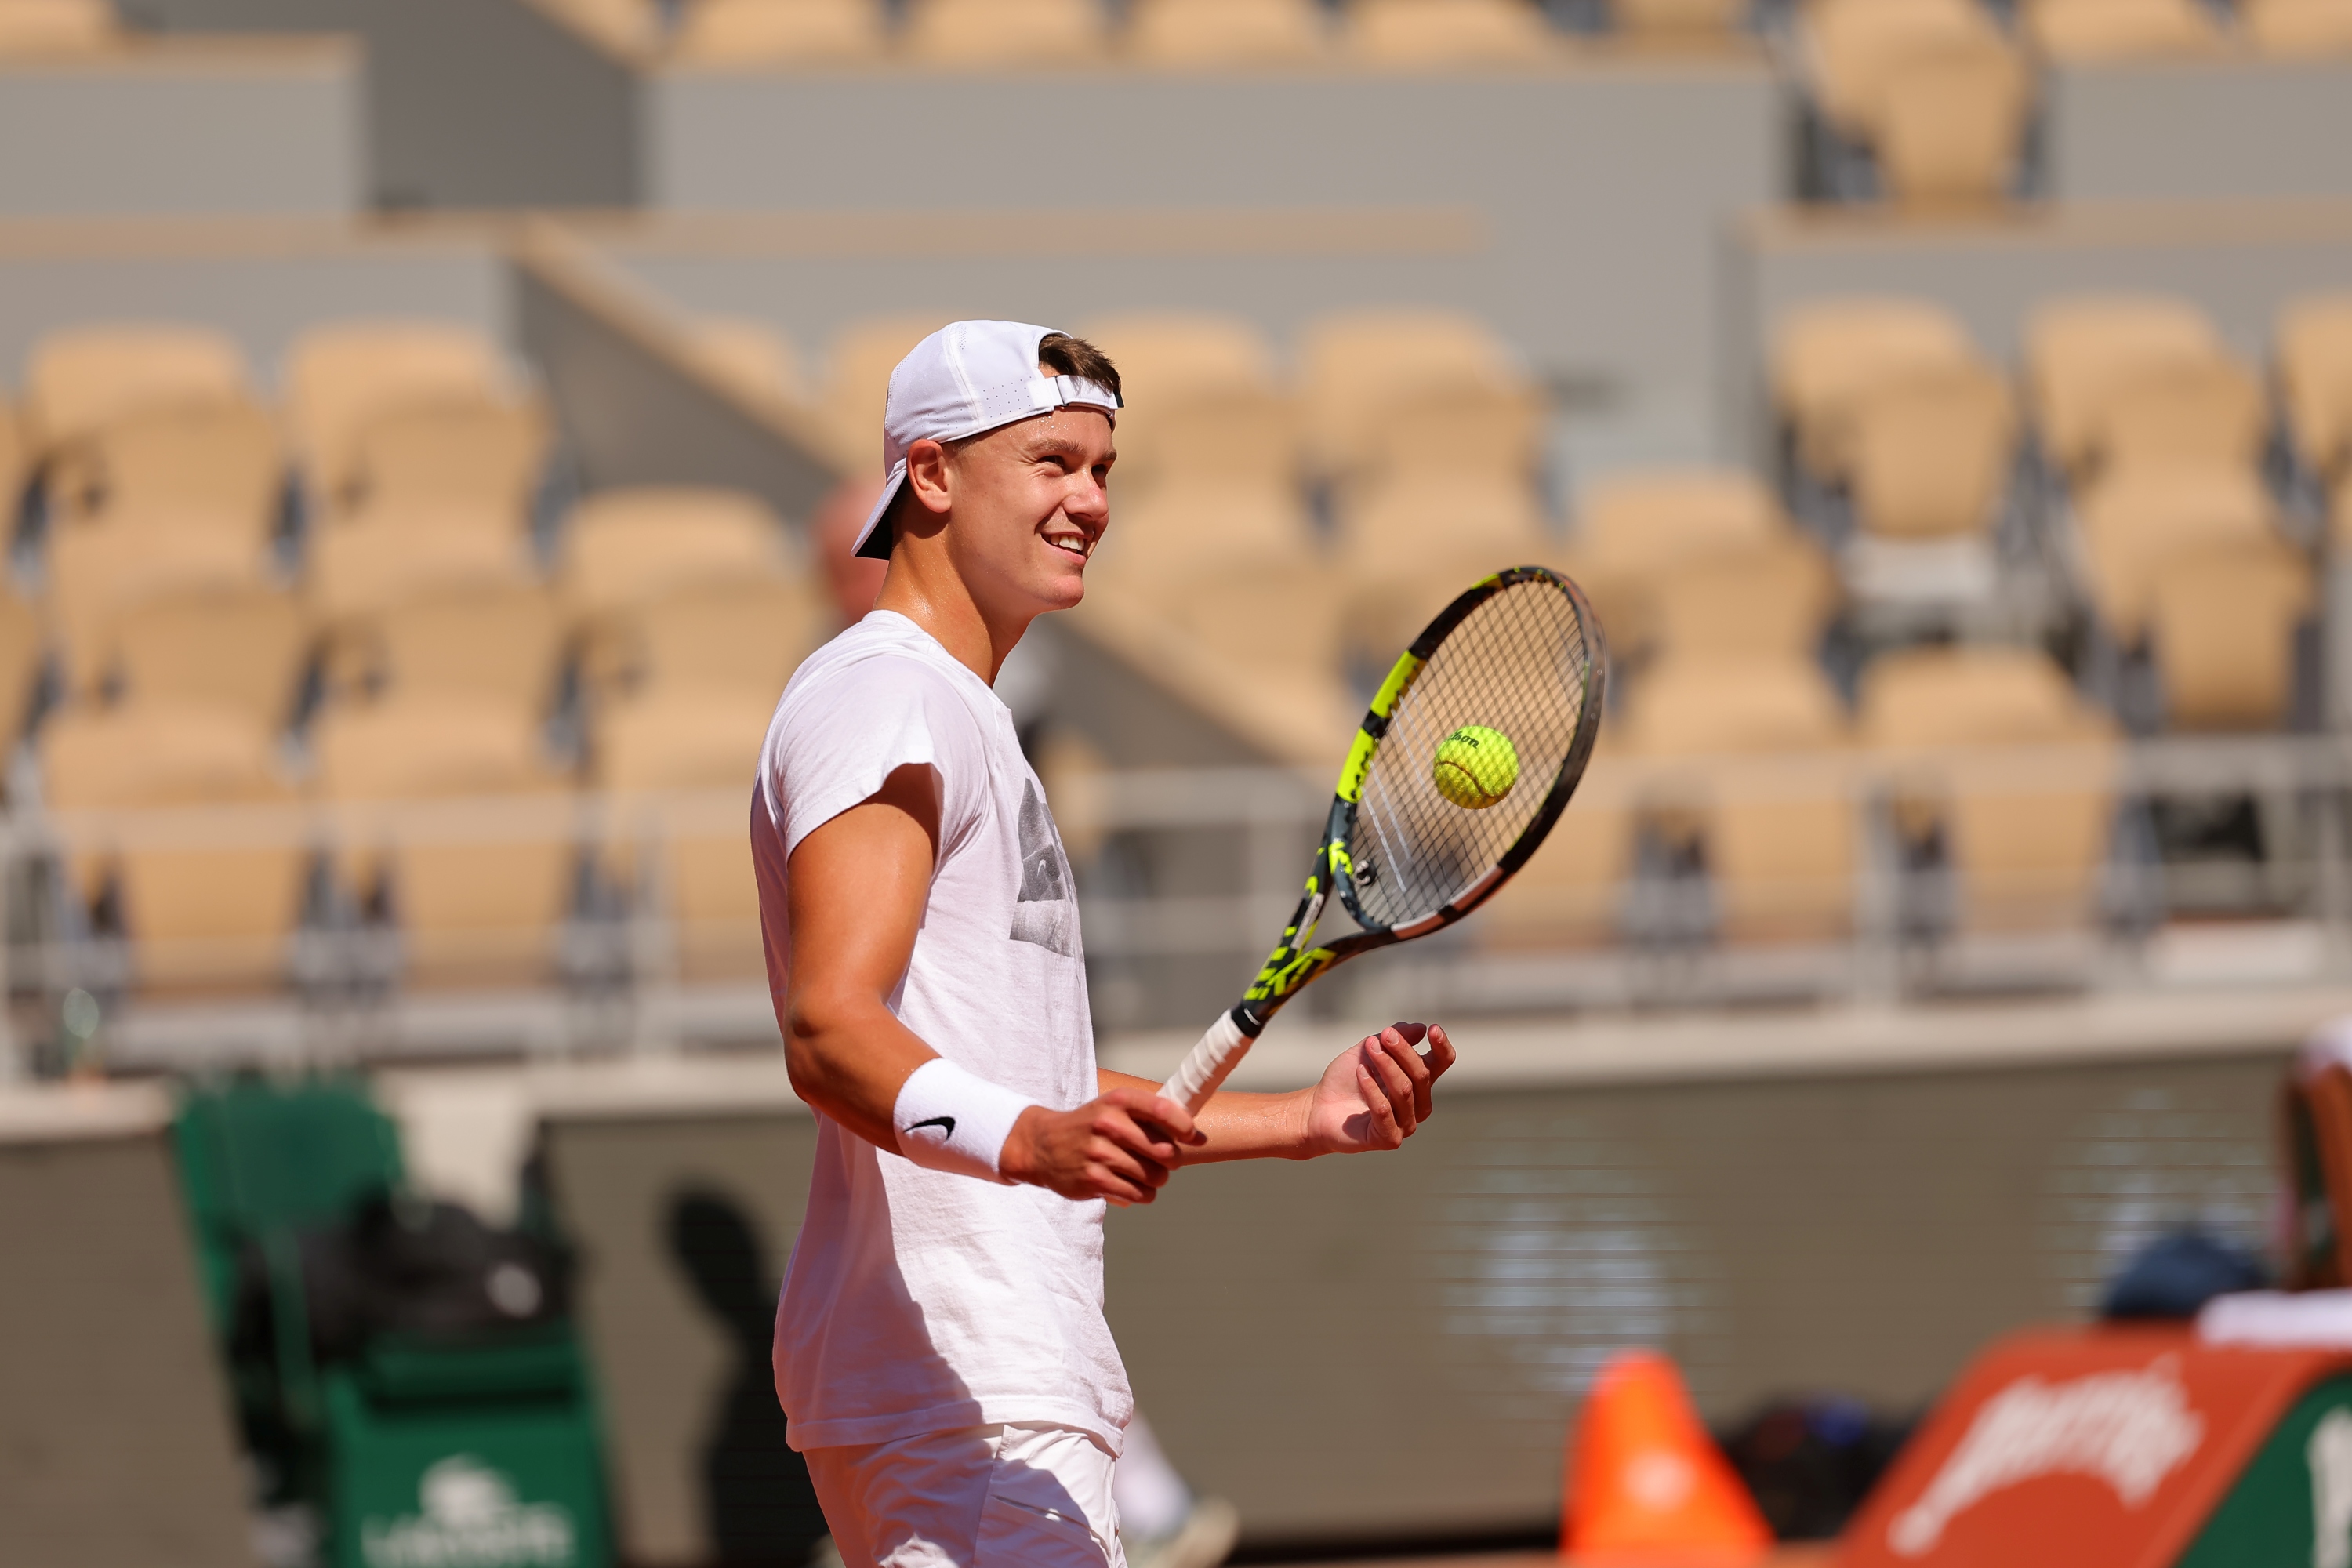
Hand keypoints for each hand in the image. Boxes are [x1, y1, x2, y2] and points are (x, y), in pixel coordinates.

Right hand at [1002, 1087, 1203, 1205]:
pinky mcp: (1094, 1180)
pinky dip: (1141, 1194)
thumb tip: (1200, 1137)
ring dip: (1156, 1180)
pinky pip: (1137, 1194)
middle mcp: (1109, 1125)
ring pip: (1155, 1177)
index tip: (1191, 1137)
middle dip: (1171, 1161)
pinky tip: (1130, 1186)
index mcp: (1118, 1101)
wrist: (1042, 1145)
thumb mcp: (1115, 1108)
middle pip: (1165, 1151)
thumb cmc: (1090, 1126)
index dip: (1185, 1127)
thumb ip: (1154, 1118)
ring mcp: (1100, 1154)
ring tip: (1143, 1174)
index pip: (1164, 1110)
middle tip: (1162, 1161)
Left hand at [1300, 1022, 1455, 1154]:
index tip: (1432, 1029)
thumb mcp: (1368, 1050)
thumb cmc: (1346, 1079)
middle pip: (1422, 1075)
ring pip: (1404, 1090)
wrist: (1317, 1107)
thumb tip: (1419, 1028)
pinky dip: (1372, 1089)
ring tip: (1368, 1049)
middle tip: (1383, 1036)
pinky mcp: (1389, 1139)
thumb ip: (1393, 1039)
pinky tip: (1361, 1073)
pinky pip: (1384, 1110)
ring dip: (1386, 1066)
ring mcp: (1406, 1124)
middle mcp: (1418, 1104)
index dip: (1441, 1046)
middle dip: (1402, 1051)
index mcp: (1418, 1081)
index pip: (1441, 1063)